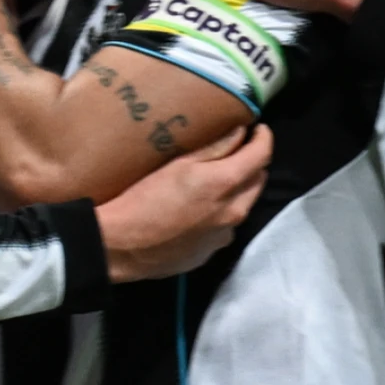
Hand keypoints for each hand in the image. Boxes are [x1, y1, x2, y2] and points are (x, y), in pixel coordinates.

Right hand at [94, 122, 274, 283]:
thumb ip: (214, 148)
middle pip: (258, 182)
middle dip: (251, 165)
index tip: (258, 129)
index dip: (263, 138)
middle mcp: (233, 213)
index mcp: (225, 185)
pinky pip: (224, 229)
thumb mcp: (176, 165)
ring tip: (214, 185)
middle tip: (235, 153)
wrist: (120, 247)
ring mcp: (223, 237)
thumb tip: (240, 133)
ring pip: (242, 207)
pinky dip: (219, 216)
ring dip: (236, 193)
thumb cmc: (142, 198)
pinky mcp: (209, 254)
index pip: (261, 156)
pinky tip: (197, 213)